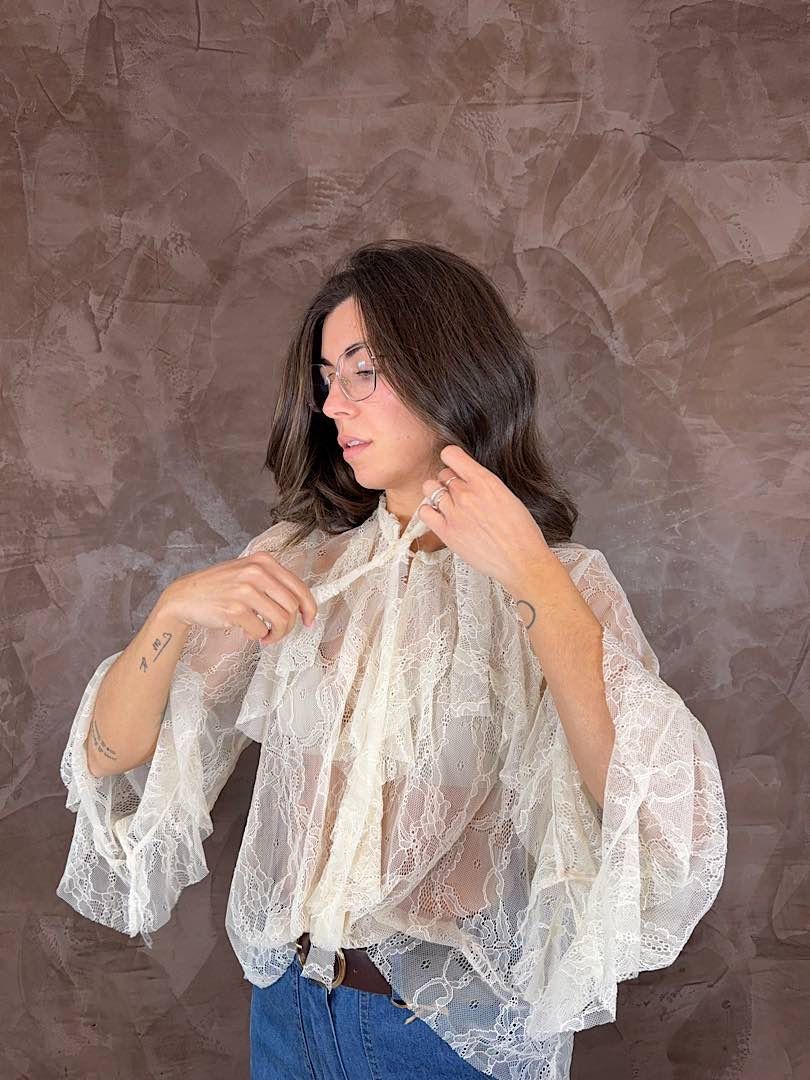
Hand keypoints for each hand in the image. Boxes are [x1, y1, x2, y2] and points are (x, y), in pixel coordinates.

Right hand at [161, 551, 318, 646]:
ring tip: (266, 636)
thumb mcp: (248, 573)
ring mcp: (245, 589)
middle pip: (293, 606)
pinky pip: (260, 630)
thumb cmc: (219, 587)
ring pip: (281, 620)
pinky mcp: (235, 608)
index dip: (309, 607)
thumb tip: (301, 603)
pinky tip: (248, 632)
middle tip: (279, 632)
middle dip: (290, 625)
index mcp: (264, 561)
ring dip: (276, 634)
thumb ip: (273, 582)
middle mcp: (256, 572)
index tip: (310, 620)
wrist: (185, 596)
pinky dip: (258, 636)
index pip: (299, 586)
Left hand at [418, 445, 552, 591]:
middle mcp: (466, 494)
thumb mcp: (507, 495)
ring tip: (450, 505)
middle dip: (450, 481)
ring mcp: (454, 513)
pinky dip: (429, 511)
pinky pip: (424, 512)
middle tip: (460, 494)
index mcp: (484, 481)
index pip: (452, 454)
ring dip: (439, 495)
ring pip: (430, 489)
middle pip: (443, 474)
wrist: (521, 560)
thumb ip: (484, 485)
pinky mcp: (446, 532)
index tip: (455, 466)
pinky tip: (440, 516)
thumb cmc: (521, 532)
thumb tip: (469, 480)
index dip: (452, 459)